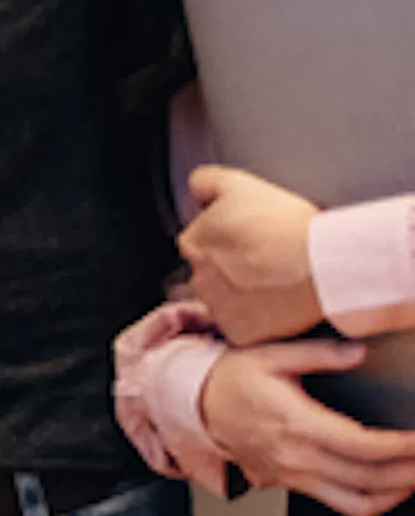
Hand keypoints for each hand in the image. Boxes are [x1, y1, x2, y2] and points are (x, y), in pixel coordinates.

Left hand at [183, 165, 324, 346]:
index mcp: (193, 242)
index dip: (232, 240)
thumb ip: (206, 182)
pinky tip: (279, 305)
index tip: (254, 241)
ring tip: (277, 283)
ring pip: (226, 302)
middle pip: (213, 273)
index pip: (203, 242)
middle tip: (269, 262)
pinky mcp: (240, 333)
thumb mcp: (239, 183)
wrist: (322, 263)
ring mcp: (218, 308)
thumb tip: (197, 193)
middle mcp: (198, 277)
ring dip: (245, 296)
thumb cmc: (286, 224)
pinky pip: (244, 328)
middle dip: (235, 269)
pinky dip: (259, 321)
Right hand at [197, 336, 414, 515]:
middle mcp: (298, 457)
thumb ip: (317, 354)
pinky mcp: (295, 484)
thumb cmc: (230, 378)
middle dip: (411, 470)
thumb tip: (359, 352)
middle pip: (370, 478)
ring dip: (399, 492)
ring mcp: (297, 476)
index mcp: (295, 424)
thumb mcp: (268, 354)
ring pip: (362, 501)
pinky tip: (395, 487)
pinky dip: (377, 503)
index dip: (401, 446)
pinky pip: (345, 506)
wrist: (195, 405)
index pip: (362, 445)